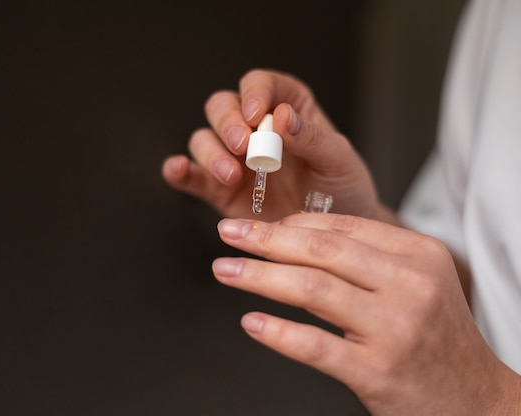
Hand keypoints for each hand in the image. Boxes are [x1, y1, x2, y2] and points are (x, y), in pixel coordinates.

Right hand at [162, 69, 378, 221]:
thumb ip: (312, 138)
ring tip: (231, 174)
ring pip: (204, 139)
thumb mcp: (339, 160)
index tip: (259, 114)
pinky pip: (191, 176)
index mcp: (287, 108)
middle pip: (223, 106)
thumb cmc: (342, 189)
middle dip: (228, 122)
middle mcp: (254, 129)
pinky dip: (180, 171)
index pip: (261, 84)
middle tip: (243, 145)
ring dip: (211, 152)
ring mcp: (234, 159)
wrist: (333, 235)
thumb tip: (283, 115)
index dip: (255, 92)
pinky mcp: (219, 190)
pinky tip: (179, 170)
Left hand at [211, 213, 520, 414]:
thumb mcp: (420, 286)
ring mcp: (395, 329)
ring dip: (259, 277)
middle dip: (265, 239)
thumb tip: (300, 239)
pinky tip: (252, 323)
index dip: (291, 224)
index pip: (342, 228)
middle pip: (321, 251)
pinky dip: (278, 333)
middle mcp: (410, 286)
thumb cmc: (439, 341)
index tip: (259, 226)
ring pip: (312, 290)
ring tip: (225, 270)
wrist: (482, 404)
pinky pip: (316, 346)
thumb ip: (372, 260)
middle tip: (229, 233)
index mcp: (419, 256)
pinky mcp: (379, 372)